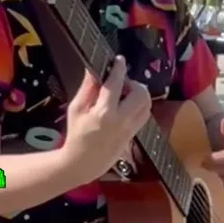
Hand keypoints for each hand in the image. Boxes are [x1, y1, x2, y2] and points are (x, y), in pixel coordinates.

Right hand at [62, 56, 151, 182]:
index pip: (116, 83)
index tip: (119, 60)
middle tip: (121, 84)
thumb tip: (93, 69)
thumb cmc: (76, 134)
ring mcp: (130, 128)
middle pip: (141, 93)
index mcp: (104, 112)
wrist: (83, 162)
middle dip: (133, 82)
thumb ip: (87, 88)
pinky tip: (127, 106)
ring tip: (125, 94)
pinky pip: (145, 114)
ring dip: (139, 93)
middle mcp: (121, 119)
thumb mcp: (76, 109)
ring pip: (147, 103)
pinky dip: (140, 105)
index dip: (119, 68)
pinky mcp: (134, 134)